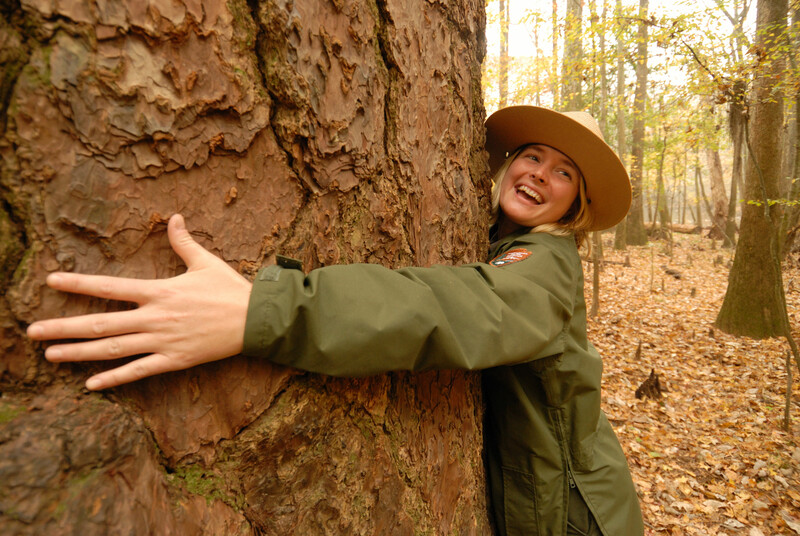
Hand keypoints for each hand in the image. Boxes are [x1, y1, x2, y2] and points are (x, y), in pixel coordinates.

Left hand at [27, 214, 252, 389]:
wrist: (255, 319)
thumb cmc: (230, 289)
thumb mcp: (206, 262)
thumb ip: (183, 242)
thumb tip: (174, 217)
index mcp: (160, 291)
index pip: (110, 287)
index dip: (79, 284)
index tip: (51, 281)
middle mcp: (156, 317)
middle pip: (101, 323)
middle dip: (64, 327)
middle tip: (32, 332)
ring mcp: (163, 340)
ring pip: (114, 349)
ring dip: (80, 353)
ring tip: (50, 356)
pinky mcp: (175, 360)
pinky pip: (139, 371)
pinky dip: (115, 378)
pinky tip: (91, 384)